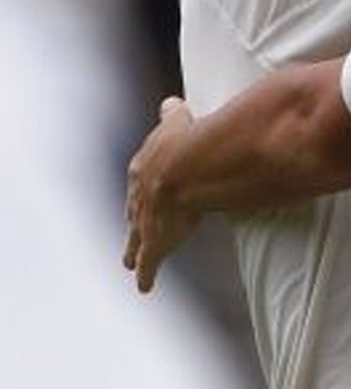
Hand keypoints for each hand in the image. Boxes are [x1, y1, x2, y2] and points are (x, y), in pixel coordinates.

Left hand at [124, 96, 200, 292]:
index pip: (142, 179)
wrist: (183, 170)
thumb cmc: (183, 143)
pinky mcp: (155, 243)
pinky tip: (143, 287)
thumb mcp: (176, 122)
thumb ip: (172, 114)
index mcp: (143, 169)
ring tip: (128, 262)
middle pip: (134, 211)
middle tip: (131, 229)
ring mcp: (144, 222)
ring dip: (133, 250)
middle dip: (134, 220)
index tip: (145, 192)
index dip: (145, 187)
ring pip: (135, 240)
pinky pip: (148, 264)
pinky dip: (145, 275)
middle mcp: (138, 197)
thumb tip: (169, 101)